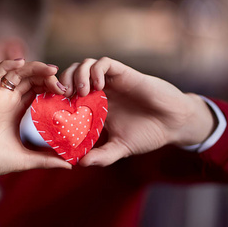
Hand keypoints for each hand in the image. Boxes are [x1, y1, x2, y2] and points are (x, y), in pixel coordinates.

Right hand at [0, 60, 70, 187]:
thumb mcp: (27, 159)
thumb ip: (47, 159)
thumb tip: (70, 165)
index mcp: (16, 110)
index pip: (36, 89)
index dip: (50, 85)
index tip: (65, 92)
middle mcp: (8, 100)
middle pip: (29, 78)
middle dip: (46, 76)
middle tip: (61, 82)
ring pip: (16, 72)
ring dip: (33, 67)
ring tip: (50, 70)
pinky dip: (6, 65)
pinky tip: (20, 63)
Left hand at [59, 57, 215, 166]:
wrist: (175, 124)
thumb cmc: (148, 134)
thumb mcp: (121, 148)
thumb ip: (102, 156)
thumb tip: (80, 163)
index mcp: (94, 106)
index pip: (68, 95)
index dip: (57, 98)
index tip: (53, 109)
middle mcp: (100, 91)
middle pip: (71, 76)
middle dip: (62, 82)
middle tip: (63, 98)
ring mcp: (111, 81)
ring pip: (85, 65)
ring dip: (77, 75)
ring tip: (80, 93)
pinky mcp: (124, 74)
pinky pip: (104, 63)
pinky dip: (96, 70)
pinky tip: (97, 86)